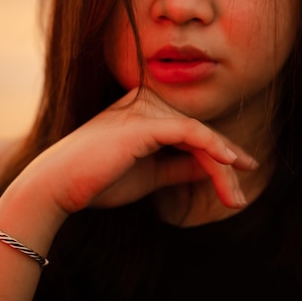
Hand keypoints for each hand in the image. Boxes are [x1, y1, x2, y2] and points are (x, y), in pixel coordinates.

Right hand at [28, 87, 257, 215]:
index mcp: (146, 111)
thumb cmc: (100, 180)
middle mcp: (148, 103)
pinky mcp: (145, 122)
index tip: (241, 169)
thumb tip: (212, 168)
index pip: (191, 129)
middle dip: (225, 165)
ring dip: (222, 167)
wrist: (60, 186)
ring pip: (199, 135)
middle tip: (239, 195)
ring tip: (235, 197)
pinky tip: (229, 164)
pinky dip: (212, 147)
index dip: (219, 150)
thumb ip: (179, 167)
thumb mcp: (151, 174)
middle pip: (199, 133)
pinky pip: (189, 132)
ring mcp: (146, 110)